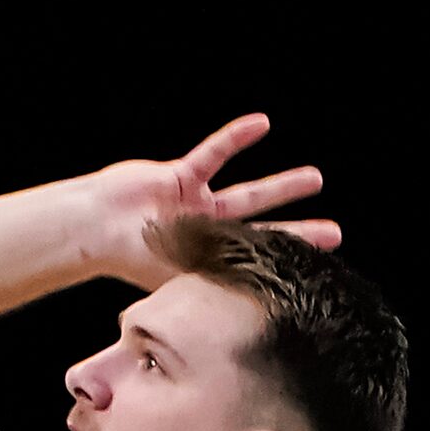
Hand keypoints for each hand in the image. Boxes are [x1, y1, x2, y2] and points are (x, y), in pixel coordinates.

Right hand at [81, 113, 339, 290]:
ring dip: (282, 186)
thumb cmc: (130, 255)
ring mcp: (193, 204)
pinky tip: (260, 124)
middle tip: (334, 232)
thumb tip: (266, 305)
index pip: (255, 265)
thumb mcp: (179, 273)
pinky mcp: (180, 175)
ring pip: (247, 193)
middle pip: (261, 231)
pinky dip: (235, 139)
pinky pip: (214, 153)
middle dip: (296, 232)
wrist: (95, 226)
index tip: (322, 269)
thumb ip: (216, 279)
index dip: (285, 265)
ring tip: (316, 178)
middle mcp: (204, 235)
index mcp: (204, 264)